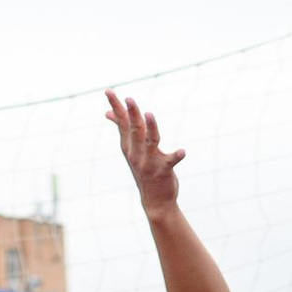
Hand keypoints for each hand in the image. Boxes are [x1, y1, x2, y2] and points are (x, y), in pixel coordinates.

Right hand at [104, 92, 185, 216]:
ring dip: (150, 128)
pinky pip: (171, 161)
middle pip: (134, 130)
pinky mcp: (163, 170)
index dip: (116, 106)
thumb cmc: (143, 169)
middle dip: (132, 114)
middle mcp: (136, 153)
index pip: (121, 123)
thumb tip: (108, 113)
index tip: (108, 91)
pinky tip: (183, 151)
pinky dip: (177, 156)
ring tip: (149, 114)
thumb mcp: (130, 150)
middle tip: (129, 99)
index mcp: (129, 146)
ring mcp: (149, 162)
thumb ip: (122, 129)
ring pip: (150, 141)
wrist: (154, 200)